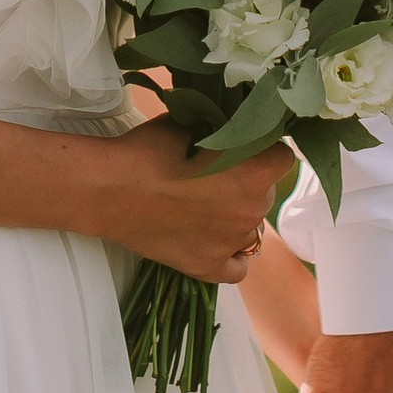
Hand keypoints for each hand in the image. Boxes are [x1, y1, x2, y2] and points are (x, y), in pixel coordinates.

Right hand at [102, 119, 282, 282]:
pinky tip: (212, 238)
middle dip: (248, 181)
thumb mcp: (191, 124)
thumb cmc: (149, 150)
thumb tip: (232, 129)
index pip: (283, 157)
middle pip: (266, 193)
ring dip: (236, 215)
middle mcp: (251, 211)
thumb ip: (222, 130)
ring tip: (202, 204)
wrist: (109, 189)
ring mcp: (231, 243)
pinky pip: (238, 268)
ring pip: (251, 228)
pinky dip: (230, 255)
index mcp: (253, 172)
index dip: (265, 149)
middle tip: (215, 173)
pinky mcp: (207, 267)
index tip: (245, 145)